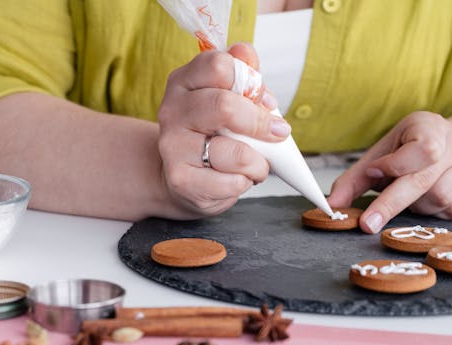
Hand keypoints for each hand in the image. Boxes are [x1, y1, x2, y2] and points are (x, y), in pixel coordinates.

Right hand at [157, 43, 290, 216]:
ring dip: (258, 162)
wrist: (182, 177)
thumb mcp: (227, 98)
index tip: (267, 102)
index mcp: (184, 81)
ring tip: (257, 165)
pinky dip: (244, 182)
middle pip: (224, 106)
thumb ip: (241, 75)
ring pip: (233, 152)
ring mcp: (173, 146)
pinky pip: (230, 182)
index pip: (219, 66)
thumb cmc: (212, 134)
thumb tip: (247, 55)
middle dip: (260, 123)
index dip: (251, 82)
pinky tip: (239, 179)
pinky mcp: (180, 179)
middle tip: (278, 134)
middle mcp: (172, 110)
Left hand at [327, 111, 451, 232]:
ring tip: (412, 196)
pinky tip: (429, 202)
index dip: (395, 166)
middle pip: (426, 179)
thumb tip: (331, 205)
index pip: (421, 149)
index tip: (373, 173)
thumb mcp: (381, 156)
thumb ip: (354, 180)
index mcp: (429, 126)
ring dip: (418, 205)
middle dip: (392, 203)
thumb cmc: (411, 153)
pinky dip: (436, 213)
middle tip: (368, 224)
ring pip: (441, 198)